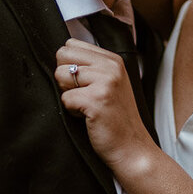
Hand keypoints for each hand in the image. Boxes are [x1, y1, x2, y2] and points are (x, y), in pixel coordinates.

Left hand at [54, 39, 157, 169]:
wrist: (132, 148)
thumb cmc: (116, 118)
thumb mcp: (110, 83)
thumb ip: (91, 66)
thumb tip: (60, 55)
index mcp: (112, 59)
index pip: (71, 44)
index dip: (69, 65)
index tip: (83, 83)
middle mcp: (110, 66)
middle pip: (62, 55)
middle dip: (64, 77)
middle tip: (83, 95)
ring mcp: (105, 82)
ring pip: (60, 75)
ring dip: (68, 95)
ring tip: (87, 106)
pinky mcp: (96, 100)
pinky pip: (65, 98)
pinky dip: (71, 111)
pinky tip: (88, 117)